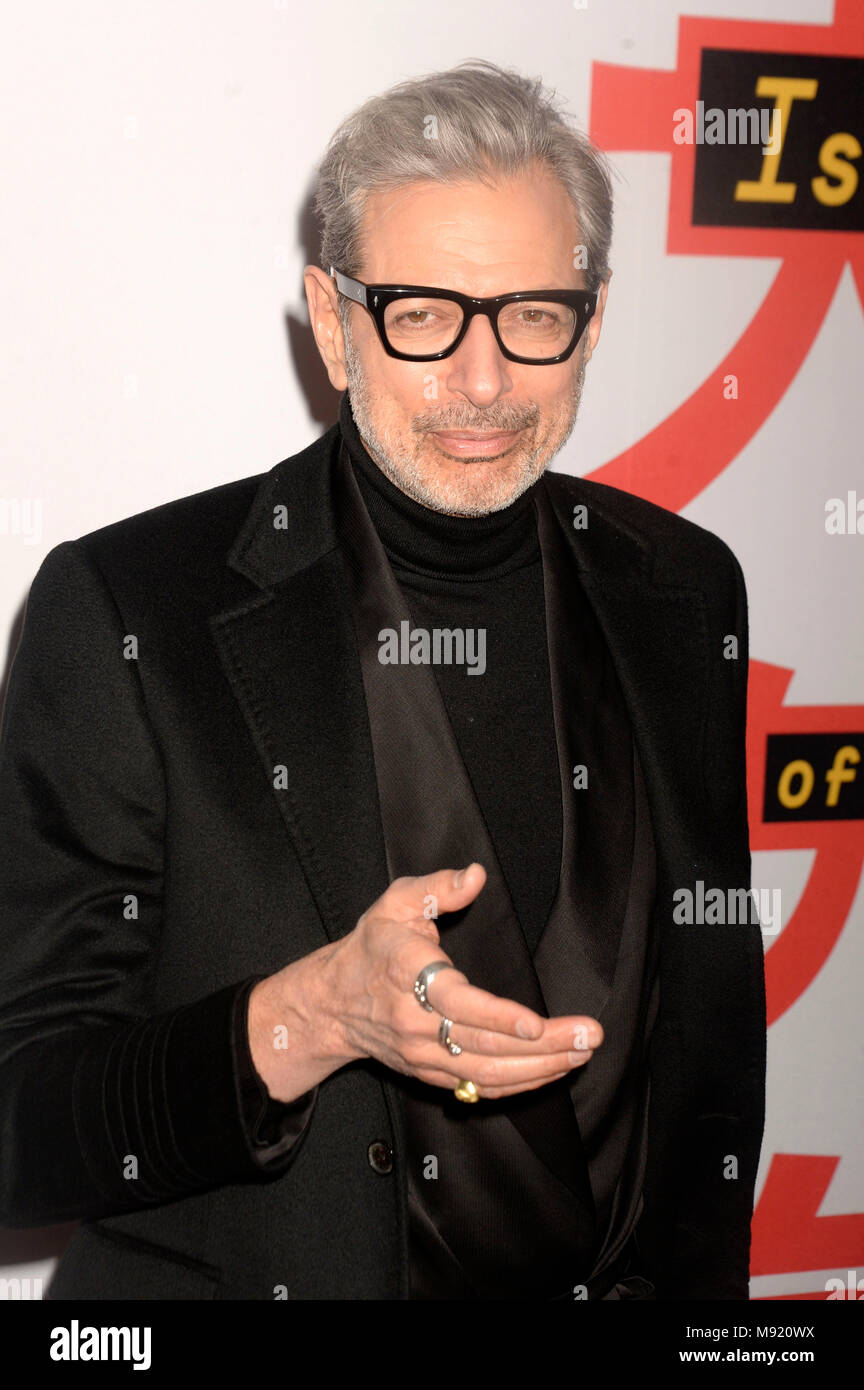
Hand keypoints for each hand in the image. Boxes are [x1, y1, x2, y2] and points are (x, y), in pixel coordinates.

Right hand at [316, 863, 603, 1099]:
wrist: (331, 1003)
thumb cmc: (372, 947)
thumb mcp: (396, 903)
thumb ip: (437, 886)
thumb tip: (476, 875)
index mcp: (408, 974)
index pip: (457, 1003)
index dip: (498, 1016)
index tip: (536, 1022)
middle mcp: (415, 1022)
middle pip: (484, 1044)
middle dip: (543, 1045)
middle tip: (590, 1036)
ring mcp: (422, 1054)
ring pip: (486, 1073)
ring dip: (541, 1068)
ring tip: (582, 1053)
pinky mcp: (430, 1074)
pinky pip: (479, 1087)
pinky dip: (519, 1085)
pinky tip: (553, 1071)